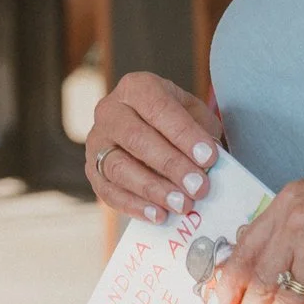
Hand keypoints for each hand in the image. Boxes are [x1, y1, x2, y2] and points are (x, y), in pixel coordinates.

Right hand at [86, 71, 223, 224]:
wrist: (153, 131)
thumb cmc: (178, 123)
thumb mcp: (196, 116)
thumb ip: (204, 134)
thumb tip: (211, 164)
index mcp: (136, 88)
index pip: (157, 108)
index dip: (183, 133)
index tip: (209, 157)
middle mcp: (110, 110)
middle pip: (135, 138)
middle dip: (170, 165)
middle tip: (199, 187)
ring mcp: (97, 141)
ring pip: (118, 166)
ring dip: (152, 188)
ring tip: (182, 205)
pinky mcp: (92, 170)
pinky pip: (107, 190)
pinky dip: (133, 206)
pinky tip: (158, 215)